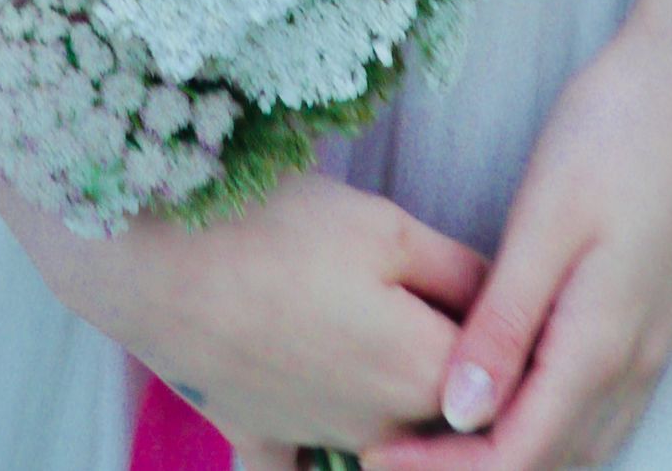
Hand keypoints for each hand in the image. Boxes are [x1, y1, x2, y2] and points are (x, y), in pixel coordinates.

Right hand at [0, 163, 484, 458]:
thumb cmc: (275, 228)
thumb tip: (511, 299)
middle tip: (449, 318)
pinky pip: (297, 465)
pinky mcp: (259, 433)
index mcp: (423, 371)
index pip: (499, 372)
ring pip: (380, 435)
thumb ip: (462, 272)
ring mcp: (316, 438)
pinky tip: (323, 442)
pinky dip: (314, 457)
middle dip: (456, 374)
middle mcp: (379, 425)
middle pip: (440, 410)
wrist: (153, 259)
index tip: (518, 303)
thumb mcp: (387, 226)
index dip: (511, 334)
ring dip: (393, 404)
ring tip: (371, 332)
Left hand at [361, 0, 671, 470]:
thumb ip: (504, 324)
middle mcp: (639, 361)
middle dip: (476, 470)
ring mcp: (658, 340)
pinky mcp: (661, 313)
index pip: (520, 452)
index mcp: (603, 344)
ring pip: (586, 439)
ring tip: (441, 435)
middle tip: (396, 451)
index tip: (377, 459)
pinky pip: (607, 404)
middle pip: (553, 457)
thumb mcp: (544, 221)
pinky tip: (517, 396)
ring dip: (520, 451)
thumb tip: (460, 415)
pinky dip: (556, 421)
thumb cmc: (614, 131)